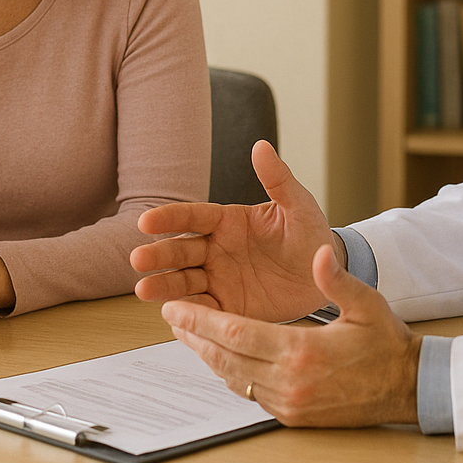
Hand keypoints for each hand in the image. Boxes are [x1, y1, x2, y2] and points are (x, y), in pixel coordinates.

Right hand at [131, 140, 337, 321]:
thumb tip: (261, 146)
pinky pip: (205, 311)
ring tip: (142, 290)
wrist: (325, 277)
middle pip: (180, 251)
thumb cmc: (310, 235)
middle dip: (158, 255)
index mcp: (227, 221)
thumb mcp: (298, 206)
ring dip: (163, 285)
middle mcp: (216, 249)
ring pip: (184, 281)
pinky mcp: (228, 307)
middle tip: (137, 259)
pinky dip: (189, 313)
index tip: (145, 221)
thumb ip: (278, 180)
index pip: (192, 217)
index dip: (168, 218)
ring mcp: (219, 279)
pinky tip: (173, 316)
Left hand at [165, 245, 420, 426]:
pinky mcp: (294, 416)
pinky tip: (223, 358)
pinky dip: (232, 374)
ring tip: (189, 335)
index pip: (235, 333)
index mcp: (302, 351)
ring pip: (234, 378)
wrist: (409, 388)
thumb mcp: (366, 303)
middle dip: (195, 336)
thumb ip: (337, 279)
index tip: (176, 307)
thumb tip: (319, 255)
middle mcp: (290, 382)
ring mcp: (290, 403)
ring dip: (208, 356)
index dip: (201, 320)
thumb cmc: (387, 344)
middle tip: (172, 318)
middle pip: (226, 358)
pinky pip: (251, 393)